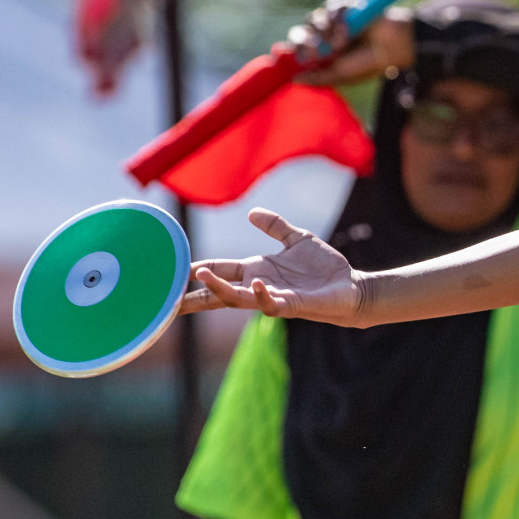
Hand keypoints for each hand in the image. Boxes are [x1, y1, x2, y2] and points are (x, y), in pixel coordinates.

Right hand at [181, 209, 366, 325]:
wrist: (350, 287)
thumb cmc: (323, 268)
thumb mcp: (297, 239)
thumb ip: (275, 226)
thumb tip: (252, 212)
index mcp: (256, 270)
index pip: (219, 271)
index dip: (196, 271)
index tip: (171, 270)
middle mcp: (259, 286)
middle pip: (218, 294)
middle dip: (194, 295)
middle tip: (168, 294)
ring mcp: (274, 297)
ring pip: (238, 299)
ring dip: (218, 290)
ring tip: (201, 277)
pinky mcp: (292, 305)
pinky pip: (272, 303)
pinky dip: (263, 294)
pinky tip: (257, 282)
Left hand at [284, 0, 415, 86]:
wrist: (391, 47)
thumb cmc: (367, 64)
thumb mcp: (340, 75)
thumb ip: (317, 78)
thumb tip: (294, 80)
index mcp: (323, 51)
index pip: (299, 45)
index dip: (299, 48)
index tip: (309, 58)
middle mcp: (326, 34)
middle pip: (302, 29)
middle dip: (307, 40)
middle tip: (317, 48)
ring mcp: (335, 19)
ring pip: (314, 18)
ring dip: (325, 32)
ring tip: (342, 43)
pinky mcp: (346, 6)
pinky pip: (331, 7)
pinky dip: (336, 19)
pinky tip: (348, 28)